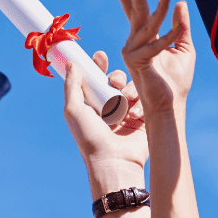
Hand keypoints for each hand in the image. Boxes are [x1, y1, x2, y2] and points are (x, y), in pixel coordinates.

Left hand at [62, 51, 146, 171]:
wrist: (114, 162)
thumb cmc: (90, 138)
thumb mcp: (74, 110)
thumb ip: (72, 86)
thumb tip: (71, 63)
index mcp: (92, 105)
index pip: (95, 80)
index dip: (98, 66)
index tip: (99, 56)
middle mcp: (110, 108)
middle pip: (115, 80)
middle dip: (116, 76)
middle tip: (114, 81)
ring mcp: (127, 113)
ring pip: (131, 87)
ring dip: (128, 88)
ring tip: (126, 98)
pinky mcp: (143, 119)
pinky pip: (145, 100)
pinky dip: (140, 102)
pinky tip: (135, 111)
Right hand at [107, 0, 194, 115]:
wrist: (171, 105)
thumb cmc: (176, 81)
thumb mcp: (183, 47)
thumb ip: (180, 26)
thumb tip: (180, 2)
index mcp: (143, 36)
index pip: (133, 7)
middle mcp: (135, 40)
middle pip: (132, 8)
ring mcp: (133, 50)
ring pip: (146, 22)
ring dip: (158, 8)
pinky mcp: (138, 61)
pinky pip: (156, 43)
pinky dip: (169, 35)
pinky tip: (178, 27)